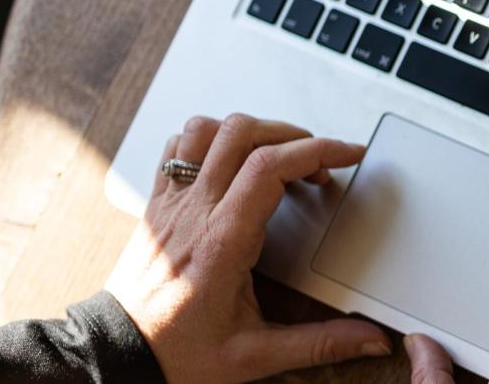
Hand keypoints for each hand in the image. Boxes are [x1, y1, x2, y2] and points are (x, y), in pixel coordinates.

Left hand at [107, 114, 389, 382]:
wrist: (118, 356)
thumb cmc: (176, 354)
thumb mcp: (256, 355)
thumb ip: (319, 344)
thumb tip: (369, 340)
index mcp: (222, 241)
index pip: (271, 167)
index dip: (319, 151)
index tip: (348, 154)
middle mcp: (194, 213)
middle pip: (242, 134)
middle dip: (292, 135)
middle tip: (319, 162)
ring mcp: (170, 204)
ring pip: (205, 130)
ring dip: (249, 130)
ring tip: (277, 153)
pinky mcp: (156, 206)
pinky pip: (175, 148)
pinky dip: (207, 138)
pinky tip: (229, 159)